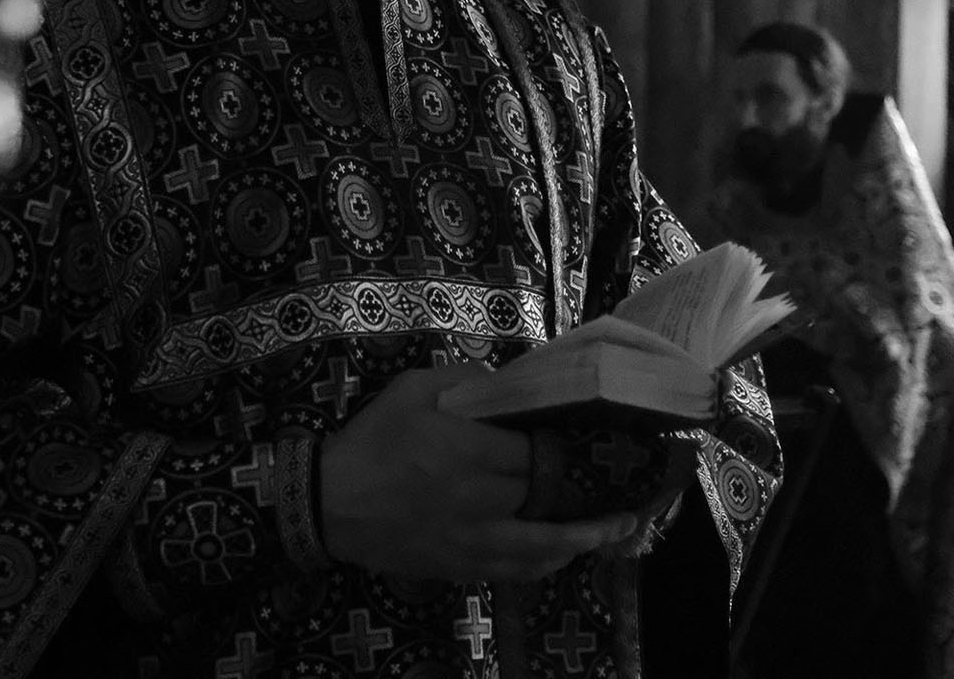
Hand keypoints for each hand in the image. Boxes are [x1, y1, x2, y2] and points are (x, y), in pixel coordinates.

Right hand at [320, 366, 638, 581]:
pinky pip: (516, 571)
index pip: (537, 453)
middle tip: (623, 478)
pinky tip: (566, 552)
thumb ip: (469, 382)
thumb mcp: (414, 388)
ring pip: (543, 546)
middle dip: (585, 488)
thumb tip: (515, 384)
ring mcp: (471, 540)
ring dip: (585, 537)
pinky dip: (547, 562)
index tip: (599, 439)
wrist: (330, 503)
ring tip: (619, 525)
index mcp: (466, 452)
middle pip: (547, 497)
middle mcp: (477, 500)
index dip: (571, 449)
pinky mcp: (461, 566)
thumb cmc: (374, 439)